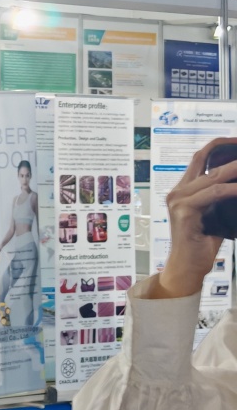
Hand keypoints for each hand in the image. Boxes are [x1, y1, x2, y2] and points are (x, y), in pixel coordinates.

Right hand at [149, 138, 236, 299]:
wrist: (187, 268)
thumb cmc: (201, 244)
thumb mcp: (213, 216)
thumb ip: (219, 199)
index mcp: (183, 190)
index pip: (198, 159)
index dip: (217, 145)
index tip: (235, 141)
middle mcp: (177, 190)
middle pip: (202, 159)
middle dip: (228, 151)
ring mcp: (178, 199)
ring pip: (212, 177)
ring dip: (234, 169)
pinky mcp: (184, 211)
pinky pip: (213, 194)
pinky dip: (231, 189)